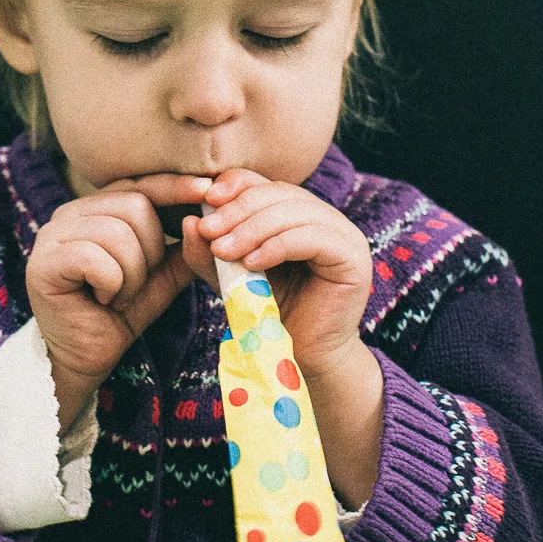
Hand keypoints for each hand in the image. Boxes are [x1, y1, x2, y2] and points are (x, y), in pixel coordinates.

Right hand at [26, 172, 212, 426]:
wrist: (85, 358)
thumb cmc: (119, 314)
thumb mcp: (159, 278)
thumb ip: (181, 250)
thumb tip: (206, 222)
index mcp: (95, 209)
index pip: (138, 184)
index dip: (173, 186)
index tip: (206, 190)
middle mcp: (69, 213)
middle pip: (135, 205)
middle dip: (152, 250)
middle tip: (135, 283)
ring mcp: (52, 236)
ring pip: (118, 233)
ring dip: (132, 274)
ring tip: (118, 296)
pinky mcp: (44, 263)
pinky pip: (96, 258)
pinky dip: (112, 284)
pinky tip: (103, 300)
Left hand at [184, 170, 372, 381]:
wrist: (299, 358)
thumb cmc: (267, 314)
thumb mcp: (230, 277)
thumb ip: (210, 252)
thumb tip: (190, 220)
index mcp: (300, 213)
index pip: (267, 184)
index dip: (237, 184)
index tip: (205, 200)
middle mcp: (326, 218)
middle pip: (279, 193)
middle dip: (238, 210)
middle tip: (208, 230)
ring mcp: (344, 234)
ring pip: (293, 212)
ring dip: (252, 229)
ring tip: (223, 250)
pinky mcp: (352, 256)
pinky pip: (311, 237)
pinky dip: (277, 246)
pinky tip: (252, 262)